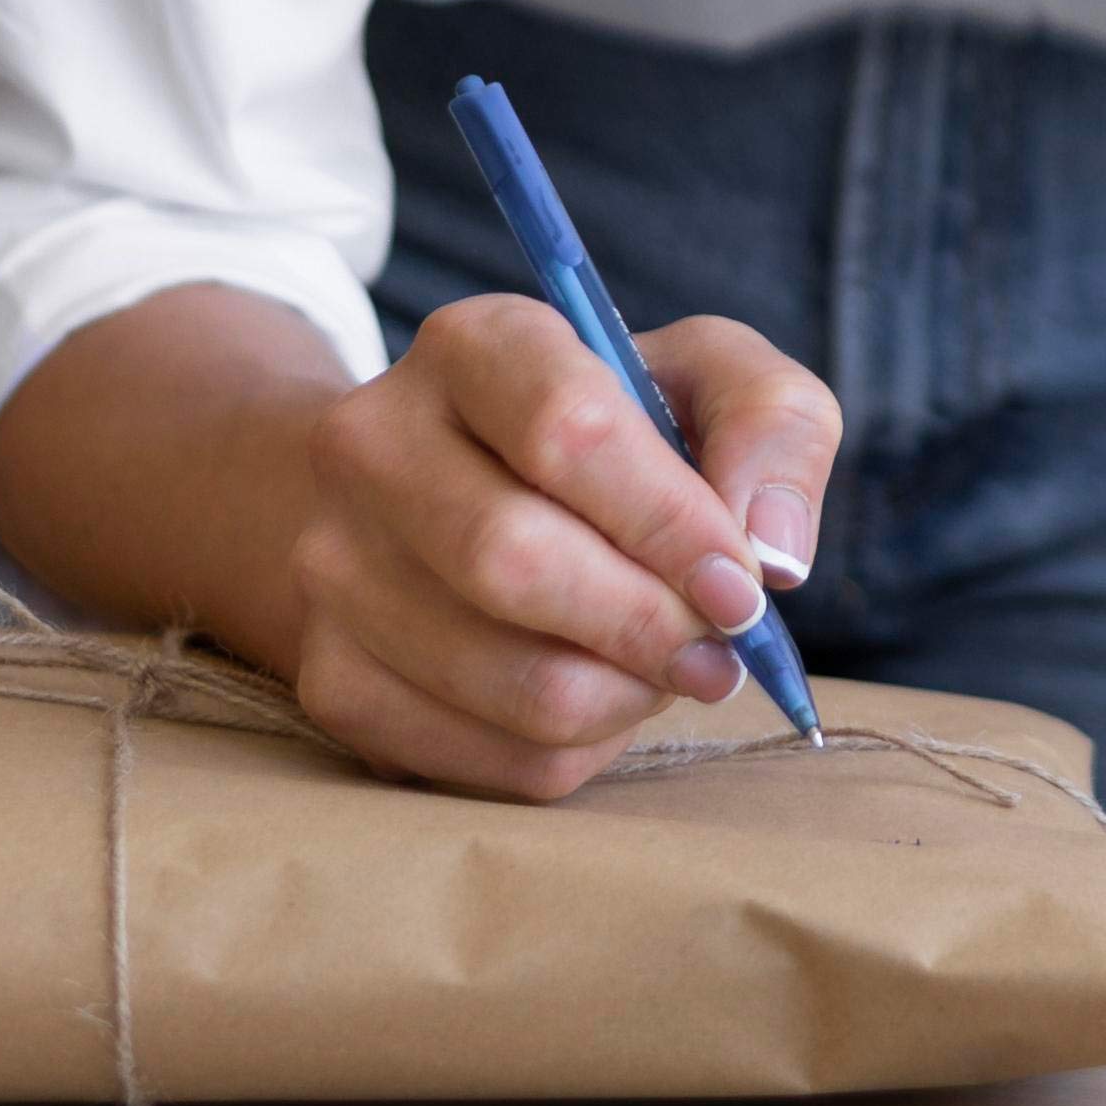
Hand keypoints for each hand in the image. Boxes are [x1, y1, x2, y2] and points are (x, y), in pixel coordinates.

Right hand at [275, 295, 845, 801]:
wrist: (449, 494)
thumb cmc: (614, 439)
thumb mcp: (708, 383)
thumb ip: (772, 425)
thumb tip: (775, 553)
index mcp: (471, 345)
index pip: (566, 428)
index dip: (671, 522)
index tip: (743, 584)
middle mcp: (371, 442)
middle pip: (515, 561)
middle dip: (651, 625)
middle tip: (721, 651)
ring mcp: (331, 566)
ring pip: (507, 678)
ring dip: (623, 696)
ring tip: (666, 670)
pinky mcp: (331, 677)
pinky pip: (479, 760)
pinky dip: (571, 751)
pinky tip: (596, 698)